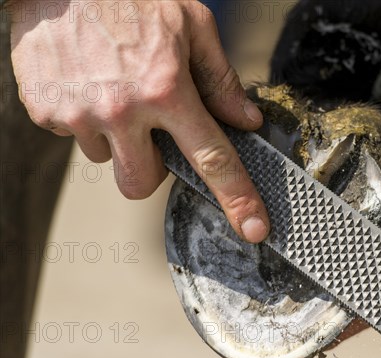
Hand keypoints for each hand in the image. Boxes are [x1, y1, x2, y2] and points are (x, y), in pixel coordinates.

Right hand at [8, 0, 269, 242]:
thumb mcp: (191, 24)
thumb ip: (220, 79)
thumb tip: (246, 120)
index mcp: (167, 89)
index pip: (211, 159)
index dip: (237, 198)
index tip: (254, 230)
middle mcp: (123, 109)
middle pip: (142, 183)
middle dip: (148, 166)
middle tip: (147, 130)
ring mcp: (80, 114)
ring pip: (106, 158)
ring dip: (114, 136)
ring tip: (112, 88)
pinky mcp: (45, 112)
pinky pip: (73, 135)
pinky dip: (84, 117)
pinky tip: (87, 82)